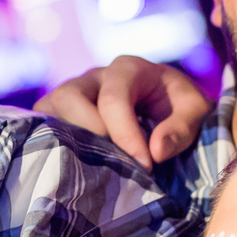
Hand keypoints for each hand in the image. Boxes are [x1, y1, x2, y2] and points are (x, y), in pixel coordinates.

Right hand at [34, 56, 211, 166]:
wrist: (168, 105)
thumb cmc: (180, 107)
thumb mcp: (195, 112)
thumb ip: (181, 129)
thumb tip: (154, 152)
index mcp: (127, 69)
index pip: (113, 99)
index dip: (125, 135)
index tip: (144, 166)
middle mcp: (93, 77)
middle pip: (70, 97)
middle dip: (91, 134)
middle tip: (118, 164)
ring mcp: (72, 94)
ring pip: (49, 110)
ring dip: (68, 140)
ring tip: (95, 166)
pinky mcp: (59, 114)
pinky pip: (42, 125)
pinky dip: (52, 145)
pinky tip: (75, 166)